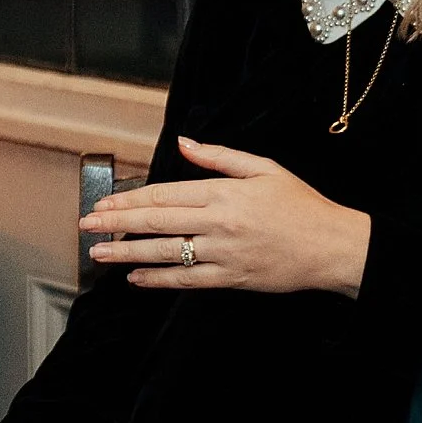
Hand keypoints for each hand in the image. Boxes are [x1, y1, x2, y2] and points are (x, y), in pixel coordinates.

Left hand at [82, 140, 372, 296]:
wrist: (336, 247)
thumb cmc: (302, 206)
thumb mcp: (265, 169)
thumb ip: (220, 156)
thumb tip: (184, 142)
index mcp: (224, 192)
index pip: (164, 194)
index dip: (129, 199)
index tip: (103, 202)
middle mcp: (220, 222)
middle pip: (156, 222)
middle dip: (115, 223)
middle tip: (86, 225)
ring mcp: (225, 253)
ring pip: (165, 252)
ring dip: (127, 253)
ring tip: (99, 252)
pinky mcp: (233, 279)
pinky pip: (187, 280)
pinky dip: (158, 279)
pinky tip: (136, 278)